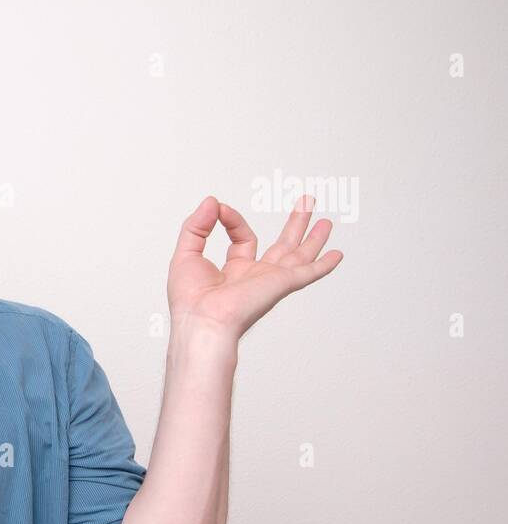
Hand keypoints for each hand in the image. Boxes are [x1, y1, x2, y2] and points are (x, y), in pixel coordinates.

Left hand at [166, 195, 342, 340]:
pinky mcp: (281, 284)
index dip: (232, 219)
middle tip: (307, 203)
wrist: (202, 321)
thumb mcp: (185, 253)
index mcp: (234, 270)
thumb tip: (212, 202)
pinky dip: (324, 265)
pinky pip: (308, 273)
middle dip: (295, 224)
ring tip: (325, 221)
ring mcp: (270, 280)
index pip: (243, 236)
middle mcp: (255, 276)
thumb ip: (197, 225)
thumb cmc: (189, 300)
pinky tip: (337, 255)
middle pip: (282, 245)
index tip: (218, 209)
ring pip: (298, 255)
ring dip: (313, 237)